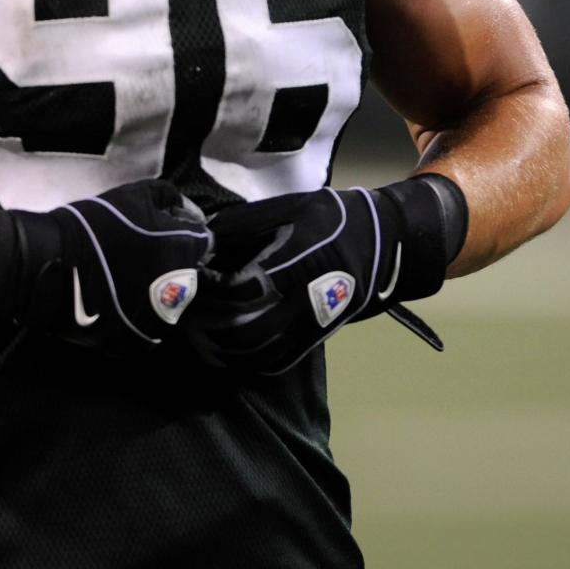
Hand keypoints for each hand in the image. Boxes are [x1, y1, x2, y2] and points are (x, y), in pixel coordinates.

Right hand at [0, 180, 212, 356]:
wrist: (51, 267)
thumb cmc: (94, 227)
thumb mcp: (133, 195)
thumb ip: (169, 197)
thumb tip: (187, 211)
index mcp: (184, 252)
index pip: (204, 240)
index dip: (186, 231)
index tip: (163, 228)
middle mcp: (181, 291)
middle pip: (188, 272)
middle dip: (172, 260)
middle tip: (139, 250)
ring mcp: (161, 321)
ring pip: (171, 300)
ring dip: (157, 288)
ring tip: (126, 275)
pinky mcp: (139, 342)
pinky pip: (150, 324)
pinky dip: (140, 312)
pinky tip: (118, 298)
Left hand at [185, 177, 458, 374]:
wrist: (383, 246)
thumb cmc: (332, 219)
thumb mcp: (289, 207)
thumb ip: (244, 223)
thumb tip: (203, 238)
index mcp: (292, 263)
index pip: (239, 290)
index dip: (210, 289)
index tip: (193, 278)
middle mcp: (301, 300)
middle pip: (243, 330)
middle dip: (208, 325)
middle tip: (186, 311)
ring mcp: (309, 325)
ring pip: (257, 353)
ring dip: (222, 348)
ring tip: (197, 331)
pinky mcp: (313, 338)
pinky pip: (274, 361)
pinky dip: (245, 360)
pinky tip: (226, 347)